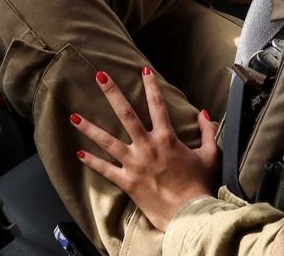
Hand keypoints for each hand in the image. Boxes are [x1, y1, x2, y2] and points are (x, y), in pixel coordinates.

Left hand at [70, 66, 218, 230]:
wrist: (191, 214)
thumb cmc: (201, 185)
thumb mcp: (210, 155)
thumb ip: (207, 132)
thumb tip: (204, 113)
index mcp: (167, 138)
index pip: (157, 105)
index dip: (150, 85)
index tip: (142, 69)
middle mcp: (147, 147)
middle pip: (125, 114)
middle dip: (112, 93)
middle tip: (99, 76)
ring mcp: (134, 164)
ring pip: (107, 141)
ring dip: (89, 128)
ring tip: (73, 116)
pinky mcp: (127, 182)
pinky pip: (105, 170)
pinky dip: (92, 162)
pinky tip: (79, 154)